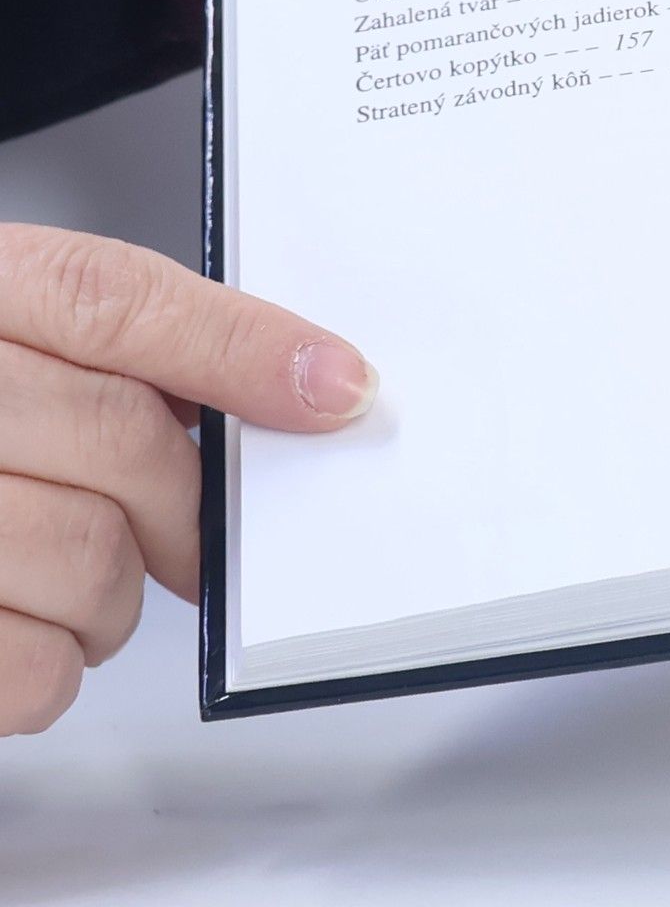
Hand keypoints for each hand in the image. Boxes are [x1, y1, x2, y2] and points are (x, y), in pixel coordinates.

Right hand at [0, 224, 374, 734]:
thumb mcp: (20, 335)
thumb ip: (133, 347)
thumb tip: (302, 382)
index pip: (115, 300)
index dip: (242, 347)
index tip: (340, 390)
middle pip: (122, 436)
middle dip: (187, 502)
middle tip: (199, 535)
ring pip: (91, 555)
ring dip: (119, 594)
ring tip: (86, 582)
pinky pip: (30, 666)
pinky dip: (58, 666)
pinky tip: (34, 632)